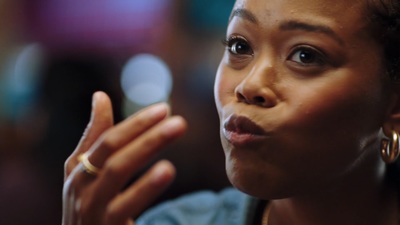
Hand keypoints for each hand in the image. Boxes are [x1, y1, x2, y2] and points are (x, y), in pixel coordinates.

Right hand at [62, 91, 186, 224]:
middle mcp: (80, 186)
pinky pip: (124, 205)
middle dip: (145, 132)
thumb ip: (94, 136)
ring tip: (174, 132)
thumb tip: (100, 95)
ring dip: (146, 148)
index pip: (107, 139)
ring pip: (117, 171)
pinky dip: (145, 186)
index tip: (163, 109)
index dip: (135, 123)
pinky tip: (166, 170)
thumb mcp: (85, 172)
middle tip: (178, 121)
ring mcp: (91, 208)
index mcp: (77, 169)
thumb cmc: (87, 204)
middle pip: (113, 151)